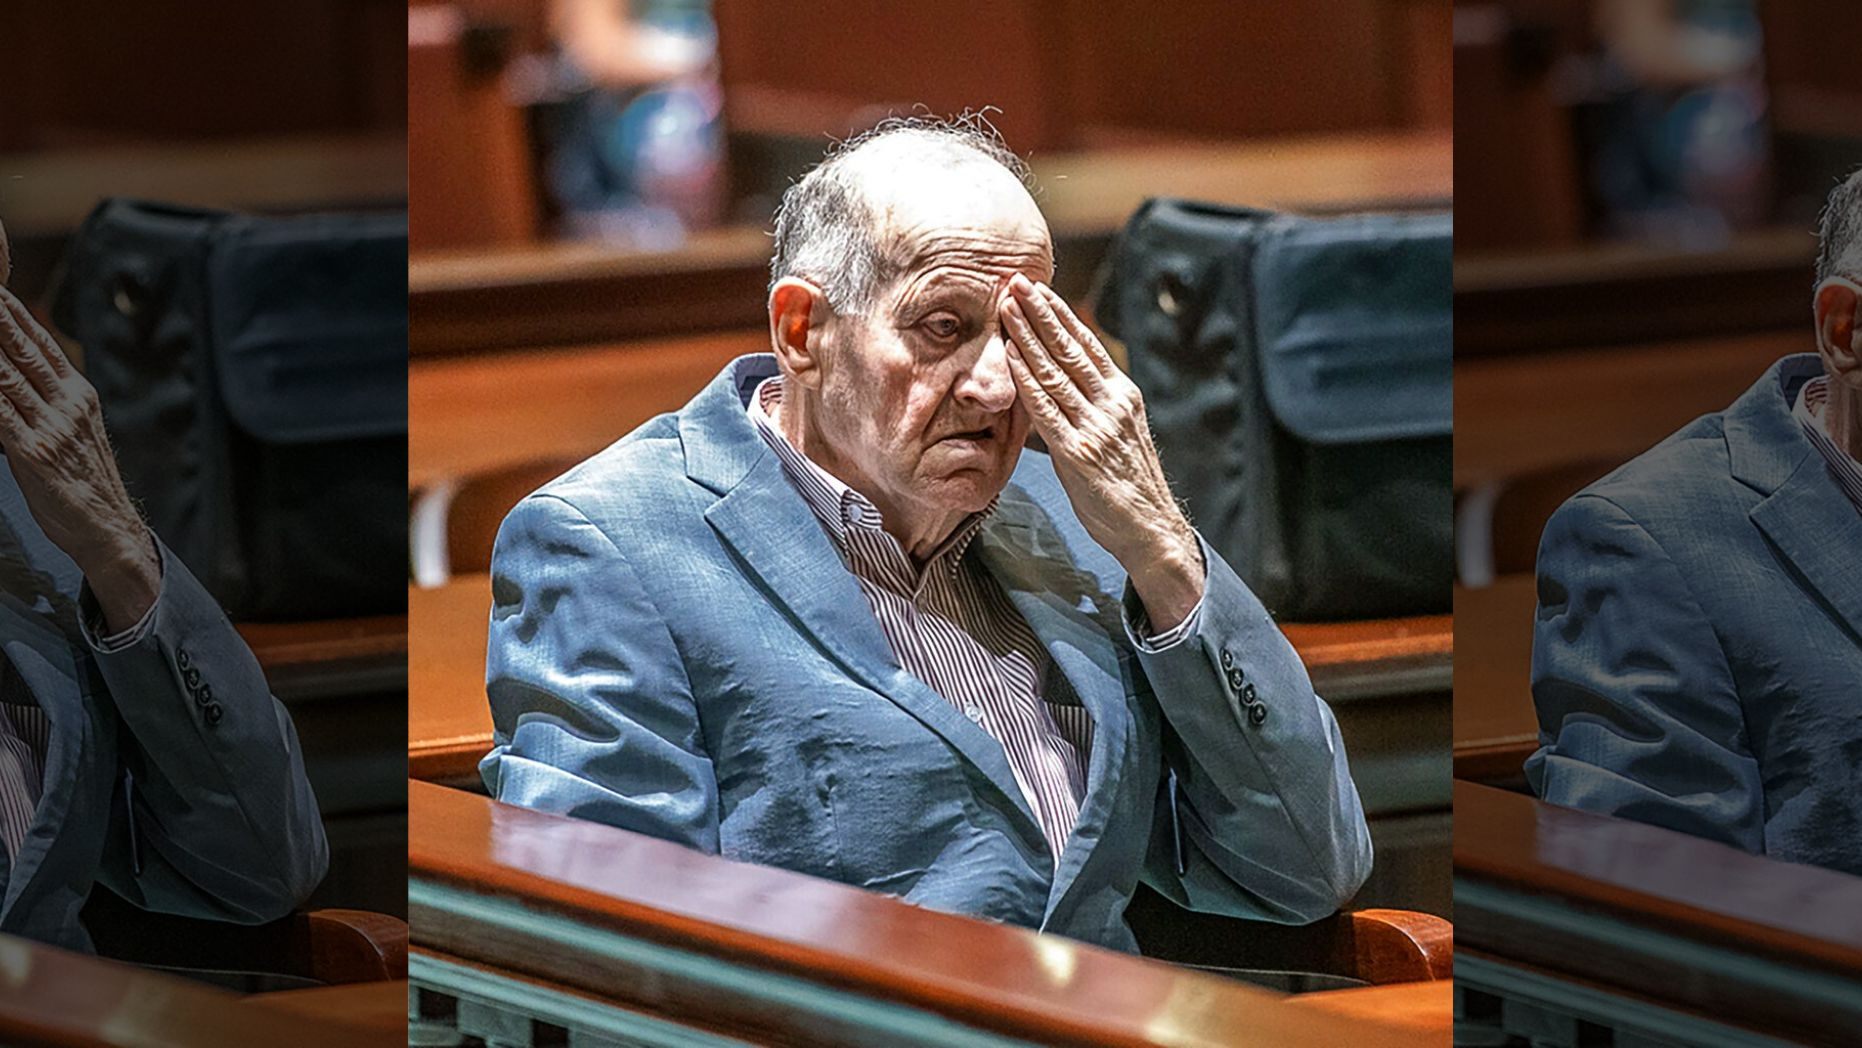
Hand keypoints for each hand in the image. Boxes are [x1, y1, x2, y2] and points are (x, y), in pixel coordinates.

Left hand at [0, 287, 159, 633]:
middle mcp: (67, 405)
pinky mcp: (32, 452)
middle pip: (23, 350)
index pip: (42, 345)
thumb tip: (18, 377)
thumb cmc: (85, 487)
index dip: (16, 314)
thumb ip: (46, 403)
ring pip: (8, 374)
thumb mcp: (73, 435)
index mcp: (79, 397)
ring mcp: (51, 427)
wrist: (108, 530)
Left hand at [999, 274, 1203, 631]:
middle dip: (1041, 312)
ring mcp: (1097, 426)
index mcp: (1123, 396)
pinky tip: (1009, 356)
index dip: (1061, 314)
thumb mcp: (1115, 435)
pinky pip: (1047, 408)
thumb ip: (1091, 408)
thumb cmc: (1126, 487)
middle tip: (1015, 281)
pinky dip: (1026, 379)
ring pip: (1056, 371)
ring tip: (1006, 307)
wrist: (1150, 530)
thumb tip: (1058, 386)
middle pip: (1071, 348)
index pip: (1087, 345)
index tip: (1038, 288)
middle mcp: (1113, 404)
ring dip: (1027, 335)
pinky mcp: (1079, 452)